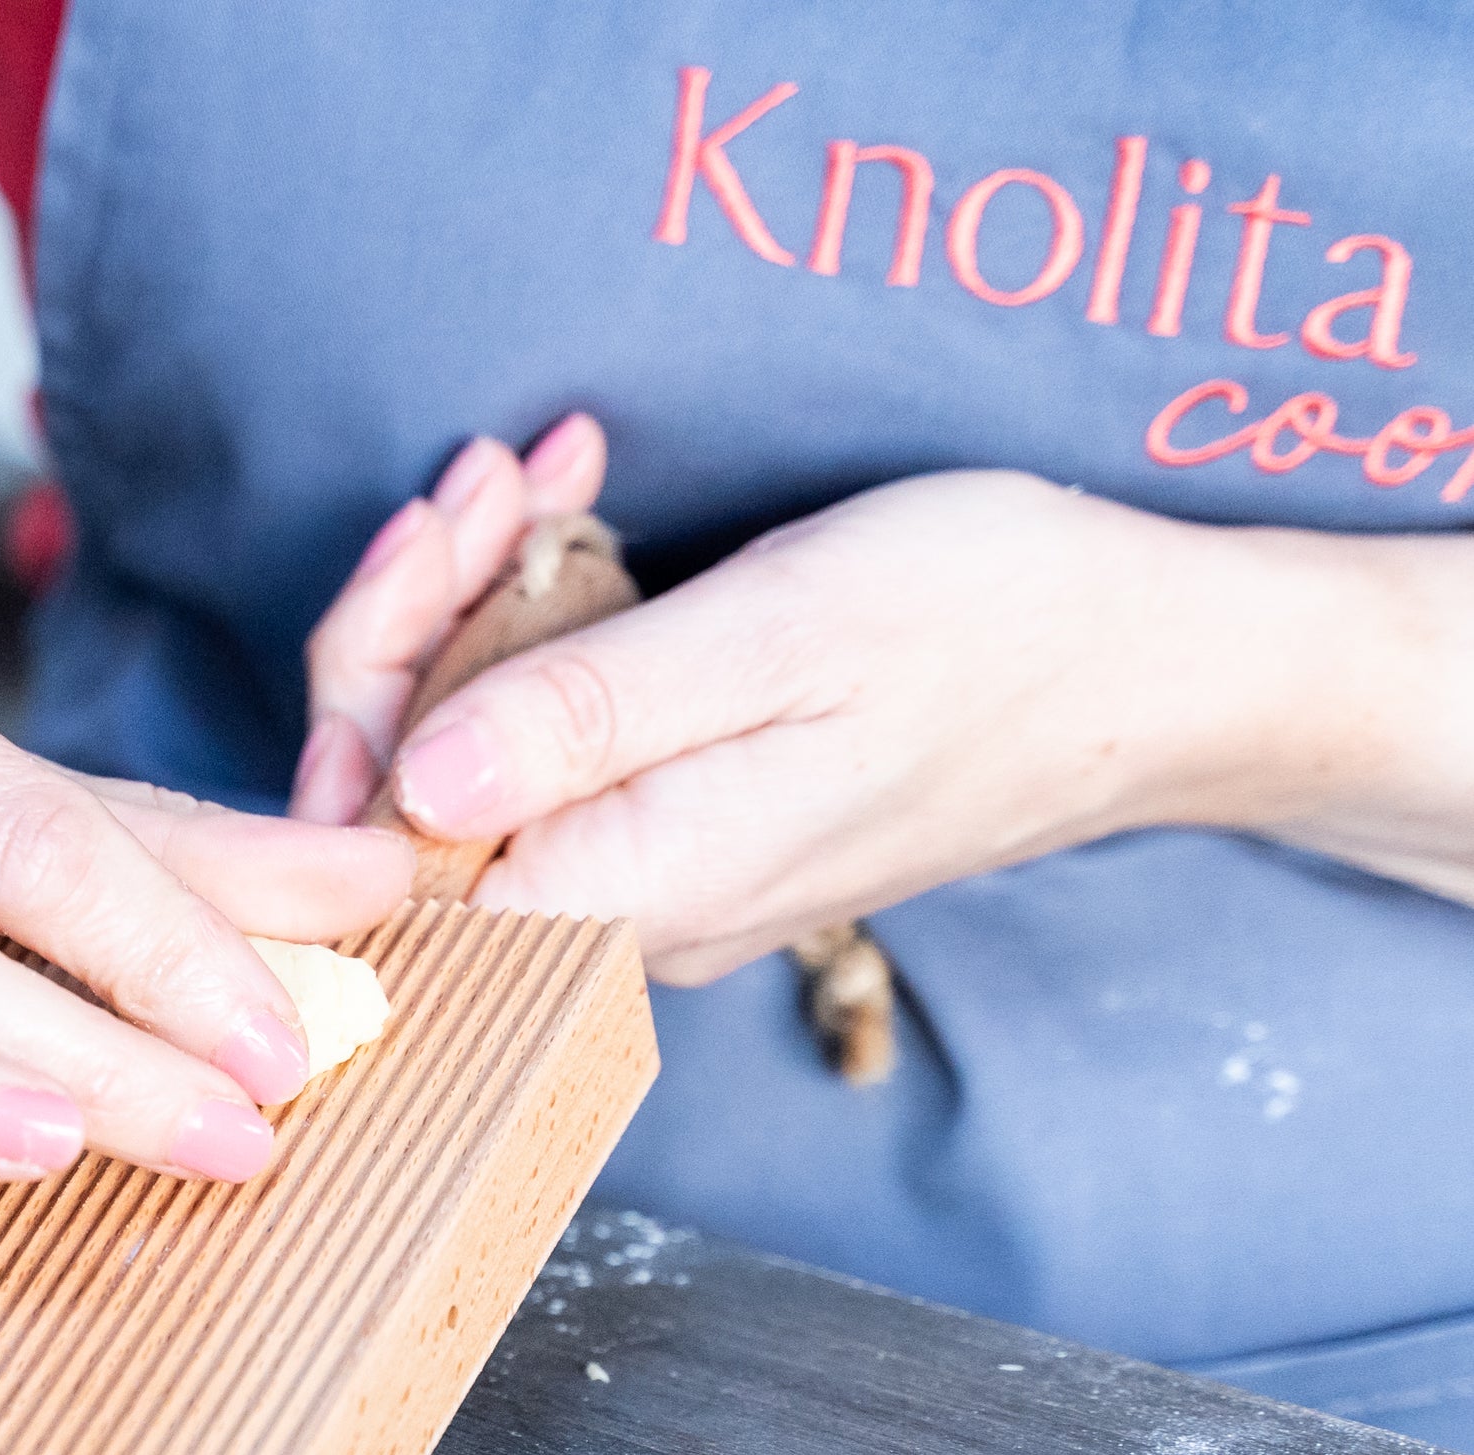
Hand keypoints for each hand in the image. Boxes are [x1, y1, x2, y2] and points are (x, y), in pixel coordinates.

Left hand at [306, 438, 1308, 983]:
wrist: (1141, 673)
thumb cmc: (992, 633)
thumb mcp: (783, 634)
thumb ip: (590, 717)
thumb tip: (414, 781)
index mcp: (628, 894)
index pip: (390, 843)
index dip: (372, 678)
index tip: (439, 529)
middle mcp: (615, 924)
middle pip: (412, 803)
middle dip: (418, 616)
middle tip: (492, 473)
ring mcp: (640, 888)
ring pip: (473, 761)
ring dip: (475, 598)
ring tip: (535, 470)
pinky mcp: (666, 839)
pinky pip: (548, 747)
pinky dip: (538, 624)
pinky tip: (571, 520)